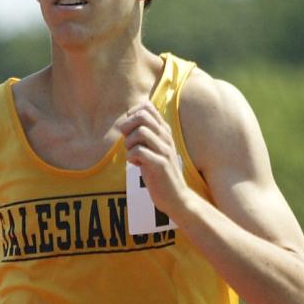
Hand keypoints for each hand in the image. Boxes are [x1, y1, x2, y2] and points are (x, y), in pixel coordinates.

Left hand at [119, 102, 187, 220]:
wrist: (176, 197)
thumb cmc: (160, 172)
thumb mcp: (154, 149)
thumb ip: (145, 134)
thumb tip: (127, 120)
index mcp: (164, 131)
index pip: (146, 106)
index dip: (132, 114)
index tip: (130, 130)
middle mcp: (166, 137)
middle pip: (142, 115)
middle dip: (127, 126)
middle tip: (128, 141)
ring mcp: (165, 150)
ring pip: (140, 132)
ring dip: (129, 143)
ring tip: (132, 154)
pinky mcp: (160, 164)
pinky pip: (139, 151)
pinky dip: (131, 157)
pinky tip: (135, 164)